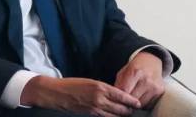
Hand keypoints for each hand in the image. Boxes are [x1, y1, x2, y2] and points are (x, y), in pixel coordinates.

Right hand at [21, 75, 140, 116]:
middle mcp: (99, 99)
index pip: (121, 95)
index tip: (138, 103)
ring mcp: (95, 108)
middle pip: (120, 108)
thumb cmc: (73, 84)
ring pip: (114, 115)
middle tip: (135, 110)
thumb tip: (115, 94)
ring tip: (128, 114)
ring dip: (121, 115)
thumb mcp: (91, 81)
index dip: (131, 101)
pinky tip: (115, 116)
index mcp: (100, 87)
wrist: (58, 93)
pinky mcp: (90, 114)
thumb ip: (103, 88)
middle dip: (129, 110)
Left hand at [114, 51, 164, 109]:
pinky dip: (144, 103)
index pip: (125, 92)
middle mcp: (146, 79)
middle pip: (133, 100)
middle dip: (127, 101)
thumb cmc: (135, 67)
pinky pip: (148, 104)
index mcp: (135, 72)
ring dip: (135, 103)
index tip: (117, 99)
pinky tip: (142, 95)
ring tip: (134, 95)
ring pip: (141, 104)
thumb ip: (118, 85)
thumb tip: (116, 99)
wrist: (152, 61)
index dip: (119, 97)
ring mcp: (154, 86)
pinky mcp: (160, 91)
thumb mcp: (123, 72)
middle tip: (125, 99)